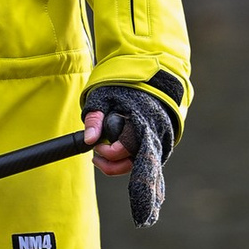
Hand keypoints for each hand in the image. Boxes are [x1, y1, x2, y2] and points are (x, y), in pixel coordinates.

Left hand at [83, 87, 175, 228]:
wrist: (149, 81)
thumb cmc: (124, 88)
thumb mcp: (103, 98)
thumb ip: (95, 119)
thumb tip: (88, 141)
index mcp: (142, 121)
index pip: (126, 148)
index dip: (108, 152)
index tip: (95, 147)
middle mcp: (155, 134)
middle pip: (134, 164)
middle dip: (112, 166)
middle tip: (96, 159)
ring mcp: (159, 141)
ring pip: (140, 165)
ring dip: (119, 165)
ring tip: (102, 156)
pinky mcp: (159, 145)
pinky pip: (145, 161)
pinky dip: (129, 161)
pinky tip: (115, 155)